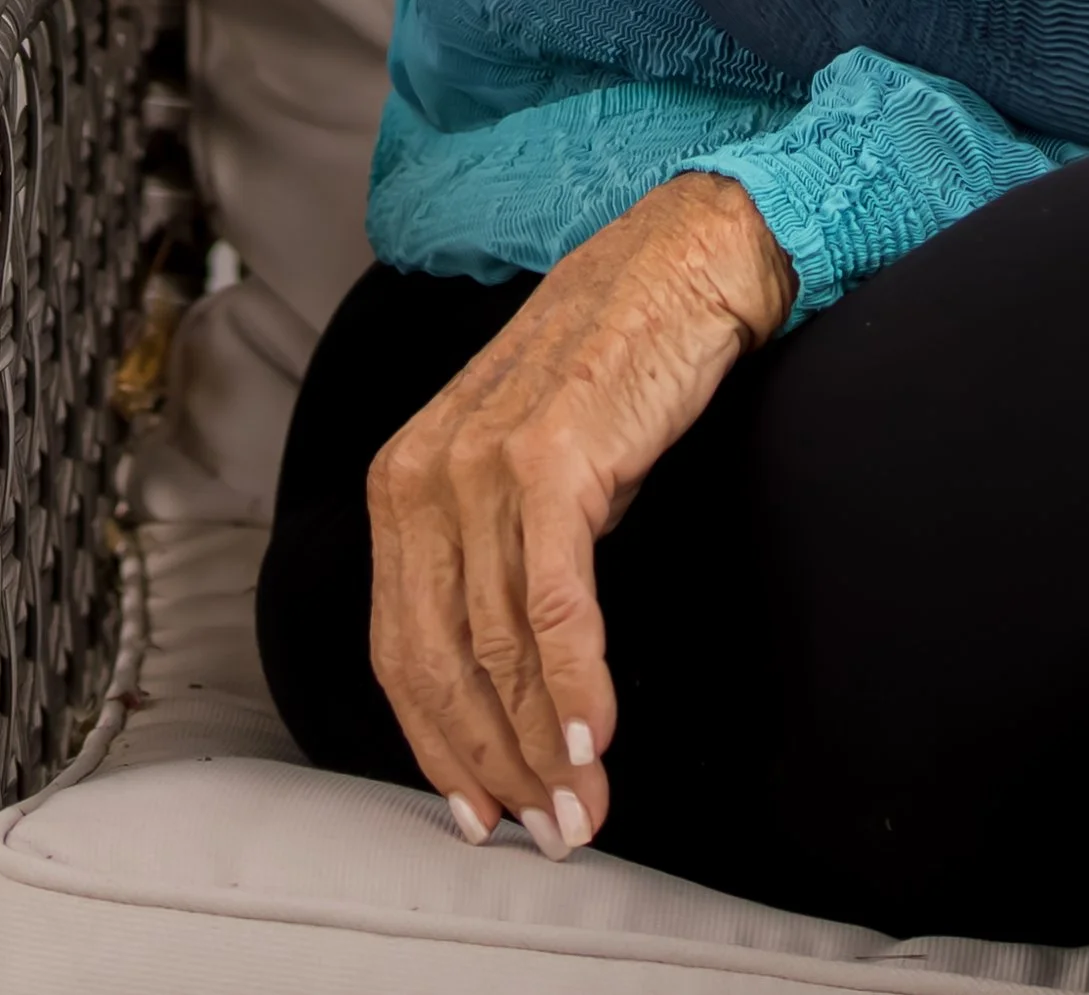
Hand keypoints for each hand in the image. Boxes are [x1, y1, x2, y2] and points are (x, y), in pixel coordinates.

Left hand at [366, 171, 793, 857]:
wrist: (686, 255)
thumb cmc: (616, 359)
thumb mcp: (530, 459)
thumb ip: (501, 552)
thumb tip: (513, 681)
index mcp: (403, 478)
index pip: (401, 648)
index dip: (439, 744)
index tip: (483, 812)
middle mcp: (423, 472)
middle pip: (440, 662)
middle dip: (493, 763)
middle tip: (548, 832)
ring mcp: (482, 462)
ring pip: (499, 645)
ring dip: (544, 744)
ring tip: (583, 810)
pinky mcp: (553, 458)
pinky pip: (557, 602)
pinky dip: (576, 682)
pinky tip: (597, 737)